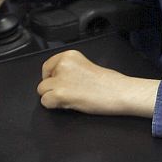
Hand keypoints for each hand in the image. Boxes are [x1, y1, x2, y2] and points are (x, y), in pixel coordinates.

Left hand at [36, 49, 159, 117]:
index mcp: (69, 55)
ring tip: (70, 98)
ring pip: (42, 91)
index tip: (59, 83)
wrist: (119, 92)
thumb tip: (55, 78)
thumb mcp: (85, 66)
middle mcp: (63, 64)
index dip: (51, 77)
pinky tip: (69, 104)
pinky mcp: (60, 94)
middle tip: (69, 92)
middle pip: (43, 80)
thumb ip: (69, 69)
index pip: (47, 66)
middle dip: (52, 88)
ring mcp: (60, 79)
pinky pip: (45, 102)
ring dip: (53, 97)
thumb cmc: (109, 83)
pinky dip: (54, 106)